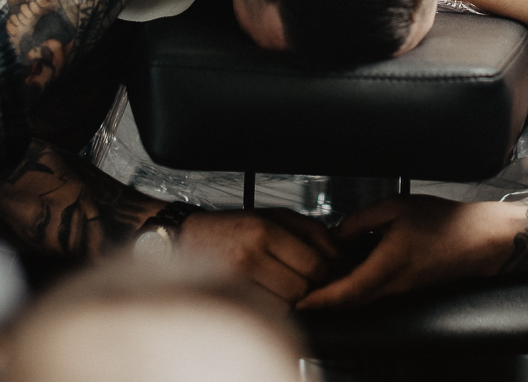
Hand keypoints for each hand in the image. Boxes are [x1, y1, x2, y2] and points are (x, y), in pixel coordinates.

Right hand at [177, 208, 338, 304]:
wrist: (188, 237)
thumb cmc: (234, 226)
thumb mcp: (275, 216)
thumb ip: (313, 232)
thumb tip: (339, 256)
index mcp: (264, 231)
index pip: (314, 265)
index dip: (322, 271)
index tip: (317, 269)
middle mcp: (249, 255)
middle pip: (301, 289)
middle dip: (304, 285)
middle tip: (294, 274)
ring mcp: (236, 280)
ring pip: (285, 305)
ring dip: (287, 298)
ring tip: (275, 281)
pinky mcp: (228, 297)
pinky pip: (265, 312)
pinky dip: (270, 306)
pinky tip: (262, 290)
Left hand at [296, 196, 514, 308]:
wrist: (480, 239)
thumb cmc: (446, 222)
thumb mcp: (396, 207)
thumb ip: (361, 220)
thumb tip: (337, 234)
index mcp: (387, 266)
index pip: (345, 293)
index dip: (319, 300)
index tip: (300, 303)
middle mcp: (393, 285)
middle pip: (349, 301)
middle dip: (323, 300)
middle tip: (300, 290)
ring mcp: (402, 288)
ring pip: (362, 297)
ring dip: (339, 292)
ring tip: (319, 278)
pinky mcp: (409, 285)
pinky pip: (376, 290)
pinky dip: (356, 285)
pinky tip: (349, 270)